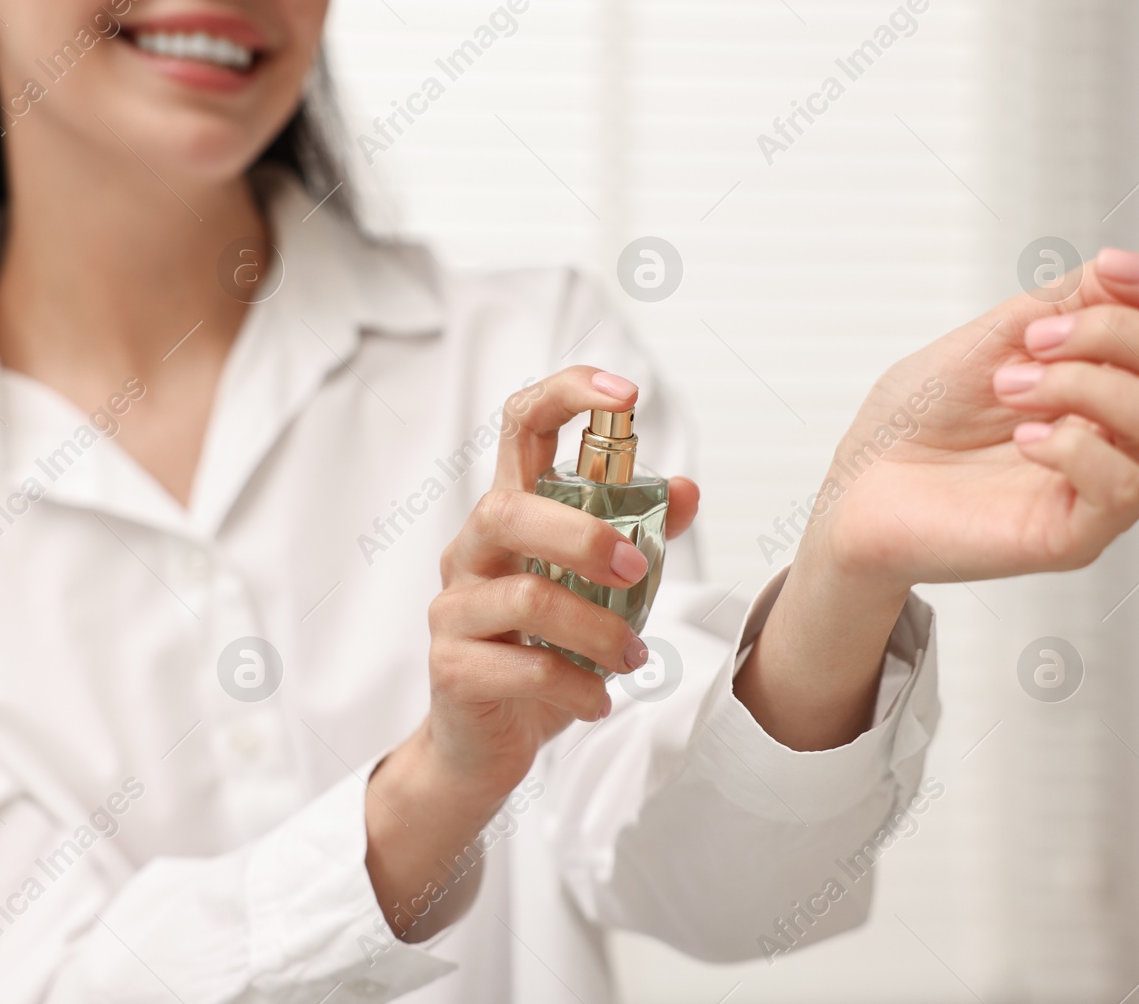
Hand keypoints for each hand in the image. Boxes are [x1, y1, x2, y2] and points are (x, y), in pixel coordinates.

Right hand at [421, 365, 698, 793]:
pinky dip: (577, 686)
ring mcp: (454, 610)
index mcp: (510, 514)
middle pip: (508, 509)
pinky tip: (600, 699)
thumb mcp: (600, 590)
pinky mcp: (451, 669)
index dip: (567, 395)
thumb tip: (686, 490)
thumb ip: (638, 538)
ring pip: (525, 597)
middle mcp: (472, 551)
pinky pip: (522, 669)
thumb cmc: (539, 653)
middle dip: (583, 535)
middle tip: (638, 571)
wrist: (483, 743)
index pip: (520, 426)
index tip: (628, 396)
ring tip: (634, 659)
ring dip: (597, 629)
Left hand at [817, 248, 1138, 590]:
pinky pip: (1123, 485)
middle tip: (1035, 341)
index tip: (1111, 268)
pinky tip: (1020, 439)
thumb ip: (1069, 299)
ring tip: (1009, 388)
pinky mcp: (1078, 534)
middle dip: (1121, 331)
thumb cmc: (919, 418)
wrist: (860, 483)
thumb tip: (1128, 271)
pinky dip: (1068, 444)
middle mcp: (1130, 433)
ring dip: (1080, 382)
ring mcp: (1111, 485)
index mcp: (1123, 379)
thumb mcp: (994, 333)